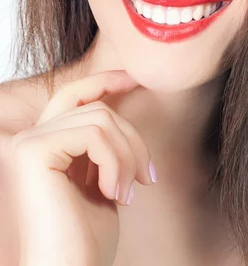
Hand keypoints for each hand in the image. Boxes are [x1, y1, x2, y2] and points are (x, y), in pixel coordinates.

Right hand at [6, 69, 155, 265]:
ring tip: (128, 192)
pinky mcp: (33, 151)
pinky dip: (117, 161)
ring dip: (128, 155)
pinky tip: (115, 194)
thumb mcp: (102, 180)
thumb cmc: (86, 240)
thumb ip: (102, 144)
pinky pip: (95, 133)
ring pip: (101, 118)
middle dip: (132, 137)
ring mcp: (27, 143)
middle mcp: (28, 139)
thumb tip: (119, 105)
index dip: (105, 80)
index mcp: (43, 146)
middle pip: (96, 107)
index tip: (136, 79)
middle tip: (147, 177)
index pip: (74, 95)